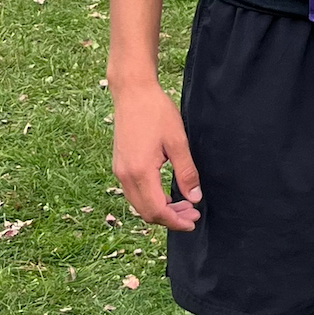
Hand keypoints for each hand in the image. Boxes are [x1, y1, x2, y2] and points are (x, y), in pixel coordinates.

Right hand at [112, 82, 201, 229]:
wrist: (132, 93)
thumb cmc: (156, 112)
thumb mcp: (178, 142)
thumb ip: (186, 172)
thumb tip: (194, 198)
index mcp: (140, 172)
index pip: (157, 210)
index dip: (175, 221)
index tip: (192, 221)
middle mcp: (125, 176)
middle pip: (146, 212)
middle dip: (170, 219)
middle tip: (192, 214)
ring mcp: (119, 171)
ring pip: (139, 204)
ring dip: (160, 210)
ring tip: (183, 205)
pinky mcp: (119, 166)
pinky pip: (134, 193)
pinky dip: (151, 200)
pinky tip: (167, 194)